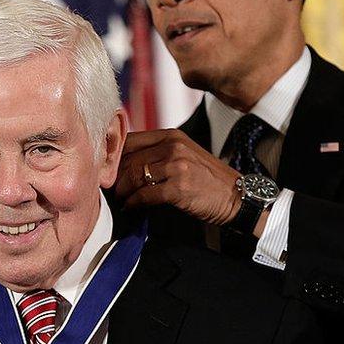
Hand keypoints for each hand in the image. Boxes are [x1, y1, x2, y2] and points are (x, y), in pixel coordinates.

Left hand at [115, 129, 241, 226]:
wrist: (236, 196)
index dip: (113, 156)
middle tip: (111, 190)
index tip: (107, 170)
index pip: (130, 140)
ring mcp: (177, 166)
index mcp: (171, 136)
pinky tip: (132, 208)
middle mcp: (173, 146)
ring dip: (123, 191)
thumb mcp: (183, 155)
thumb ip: (157, 153)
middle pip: (129, 159)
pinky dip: (134, 203)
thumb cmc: (207, 179)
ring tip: (122, 199)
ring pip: (134, 176)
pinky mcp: (179, 187)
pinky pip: (145, 195)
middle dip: (116, 177)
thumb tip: (123, 162)